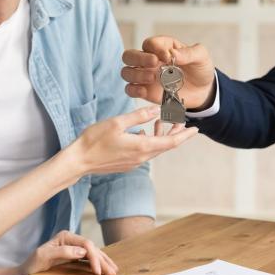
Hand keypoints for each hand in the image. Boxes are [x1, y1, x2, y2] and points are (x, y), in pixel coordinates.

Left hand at [19, 230, 117, 274]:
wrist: (25, 272)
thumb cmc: (32, 264)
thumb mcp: (43, 256)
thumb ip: (62, 252)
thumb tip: (83, 251)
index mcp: (65, 236)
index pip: (86, 244)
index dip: (94, 257)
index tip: (98, 272)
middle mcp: (71, 239)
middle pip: (92, 248)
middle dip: (103, 260)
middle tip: (112, 273)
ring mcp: (73, 247)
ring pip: (93, 253)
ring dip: (104, 262)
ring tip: (114, 271)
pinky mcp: (74, 256)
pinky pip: (89, 258)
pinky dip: (98, 263)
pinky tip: (105, 268)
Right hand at [70, 106, 198, 174]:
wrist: (79, 161)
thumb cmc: (94, 140)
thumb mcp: (117, 123)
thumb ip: (139, 116)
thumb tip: (157, 110)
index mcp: (142, 147)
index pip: (171, 142)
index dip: (185, 135)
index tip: (196, 128)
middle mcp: (141, 157)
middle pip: (165, 146)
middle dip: (176, 133)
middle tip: (182, 122)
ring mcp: (134, 162)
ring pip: (155, 148)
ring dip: (160, 136)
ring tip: (160, 123)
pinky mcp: (127, 164)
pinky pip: (144, 152)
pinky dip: (149, 140)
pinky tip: (142, 131)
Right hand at [122, 36, 215, 109]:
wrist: (203, 91)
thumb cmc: (200, 69)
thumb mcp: (201, 56)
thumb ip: (188, 53)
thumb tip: (172, 54)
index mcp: (162, 47)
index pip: (149, 43)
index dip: (155, 48)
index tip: (168, 57)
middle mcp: (150, 61)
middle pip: (129, 55)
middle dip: (138, 58)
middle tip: (154, 63)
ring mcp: (146, 76)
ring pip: (126, 72)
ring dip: (136, 74)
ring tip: (152, 78)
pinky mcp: (146, 92)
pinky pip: (130, 90)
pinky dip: (134, 90)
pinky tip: (145, 91)